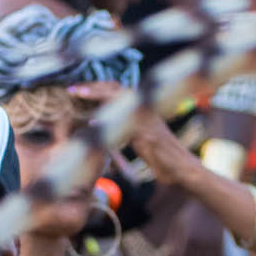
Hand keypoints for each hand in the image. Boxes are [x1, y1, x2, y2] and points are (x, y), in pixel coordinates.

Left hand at [68, 81, 191, 186]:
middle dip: (92, 86)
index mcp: (144, 107)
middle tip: (72, 89)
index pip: (116, 89)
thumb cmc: (163, 158)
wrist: (183, 169)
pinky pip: (124, 123)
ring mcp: (147, 119)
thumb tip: (96, 123)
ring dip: (96, 94)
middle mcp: (146, 107)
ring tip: (78, 94)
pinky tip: (94, 122)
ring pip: (118, 98)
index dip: (97, 87)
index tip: (79, 89)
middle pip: (115, 88)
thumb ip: (122, 129)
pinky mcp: (148, 133)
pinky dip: (108, 121)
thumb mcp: (139, 140)